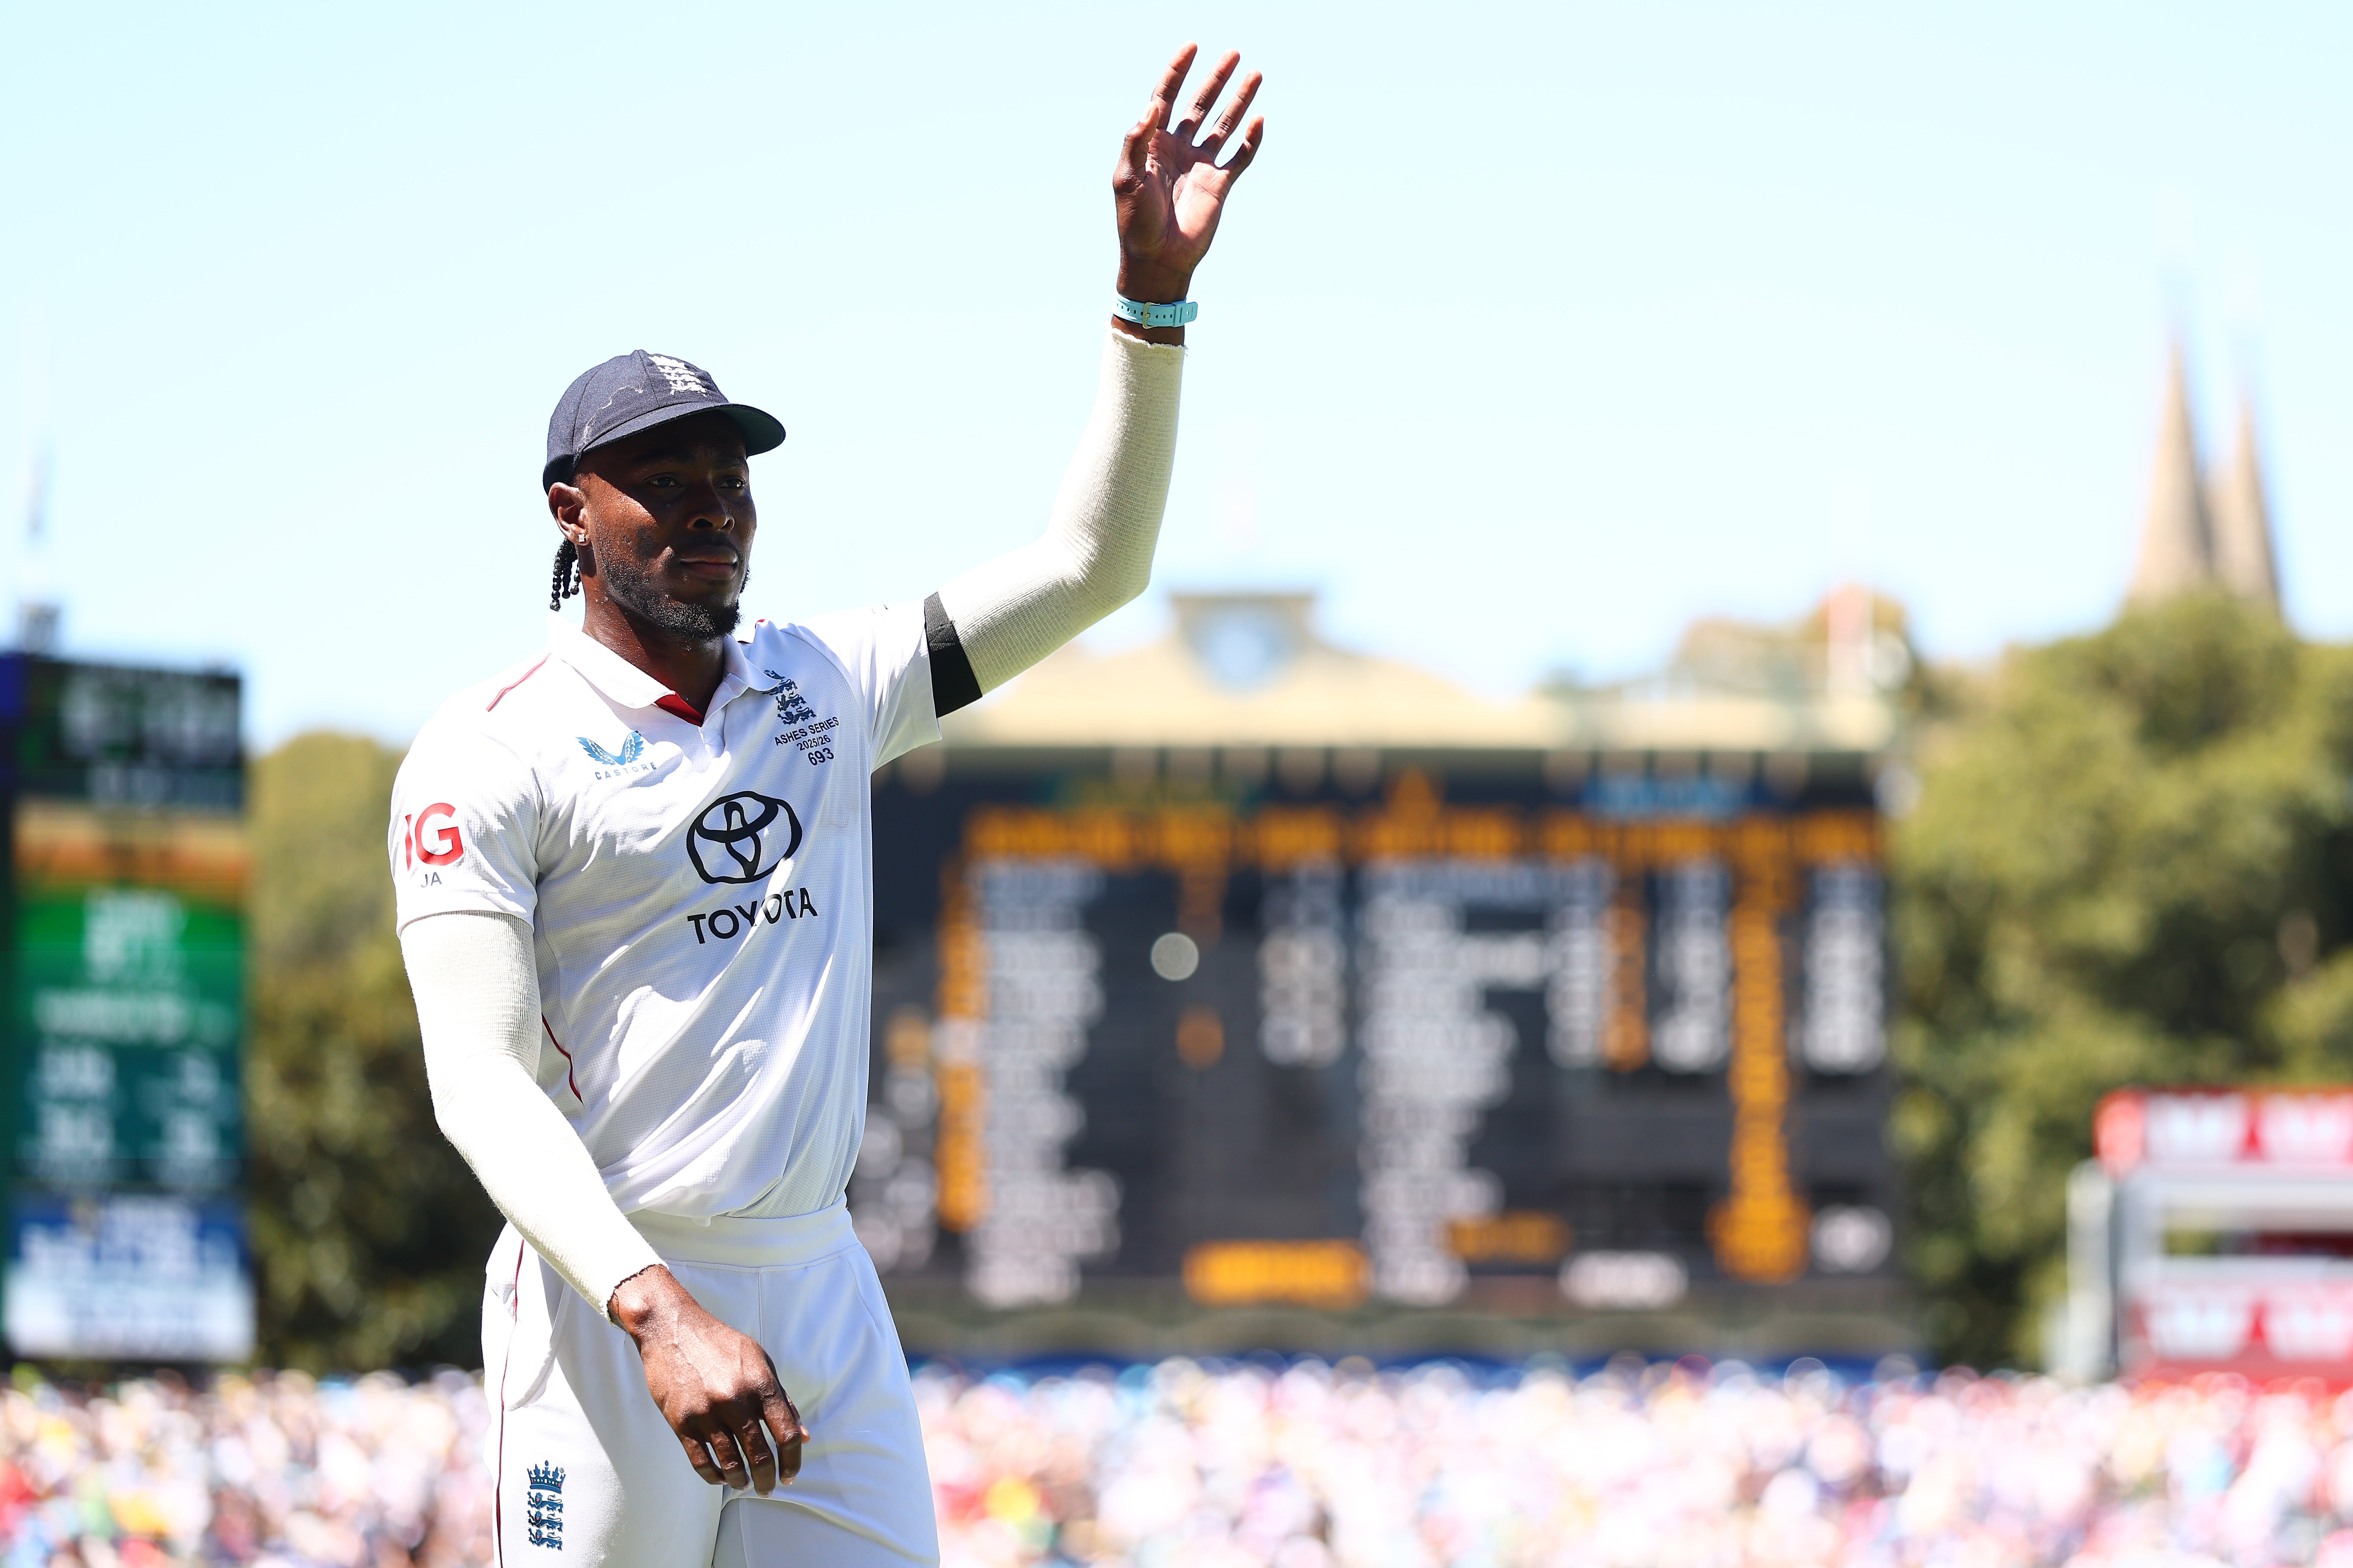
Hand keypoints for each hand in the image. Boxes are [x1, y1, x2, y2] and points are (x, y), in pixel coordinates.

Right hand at [610, 1266, 805, 1493]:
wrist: (672, 1329)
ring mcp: (706, 1412)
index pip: (785, 1433)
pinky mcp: (681, 1422)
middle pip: (759, 1454)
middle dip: (767, 1479)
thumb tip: (801, 1436)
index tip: (790, 1475)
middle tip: (767, 1489)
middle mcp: (735, 1399)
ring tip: (745, 1485)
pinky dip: (714, 1476)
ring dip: (741, 1481)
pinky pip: (701, 1461)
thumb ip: (782, 1399)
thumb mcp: (759, 1360)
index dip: (792, 1460)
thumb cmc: (720, 1344)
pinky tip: (722, 1478)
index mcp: (760, 1383)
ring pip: (730, 1463)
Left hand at [1114, 43, 1264, 306]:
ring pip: (1223, 125)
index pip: (1166, 97)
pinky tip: (1258, 120)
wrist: (1158, 259)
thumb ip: (1136, 141)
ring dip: (1239, 100)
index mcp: (1153, 144)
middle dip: (1215, 78)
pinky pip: (1239, 157)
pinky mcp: (1219, 185)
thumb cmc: (1135, 222)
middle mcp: (1178, 149)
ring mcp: (1200, 166)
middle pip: (1200, 104)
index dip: (1177, 71)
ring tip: (1255, 74)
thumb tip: (1151, 106)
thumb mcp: (1126, 179)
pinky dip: (1251, 140)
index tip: (1191, 47)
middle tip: (1233, 53)